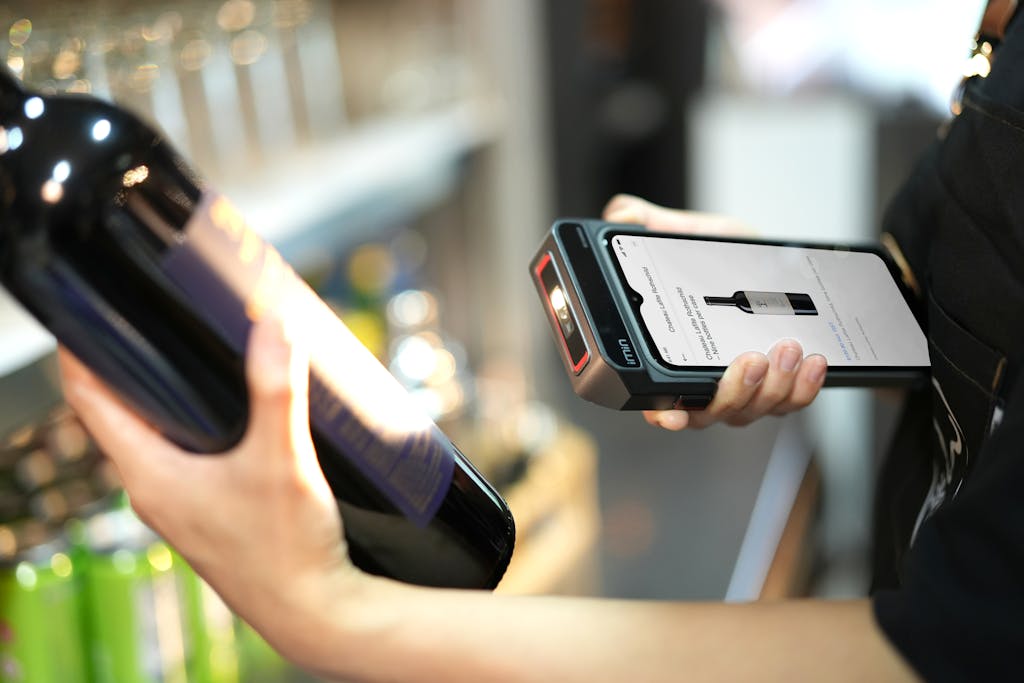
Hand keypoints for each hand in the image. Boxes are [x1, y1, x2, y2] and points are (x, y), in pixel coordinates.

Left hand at [58, 314, 358, 665]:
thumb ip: (276, 390)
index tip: (92, 307)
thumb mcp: (282, 460)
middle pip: (120, 411)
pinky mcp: (208, 512)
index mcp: (148, 473)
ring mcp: (180, 504)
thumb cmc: (286, 547)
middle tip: (158, 315)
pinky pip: (185, 455)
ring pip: (155, 434)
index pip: (88, 397)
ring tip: (194, 353)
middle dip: (133, 363)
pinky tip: (234, 412)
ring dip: (167, 395)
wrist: (313, 611)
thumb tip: (273, 324)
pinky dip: (195, 424)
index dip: (83, 348)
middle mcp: (153, 489)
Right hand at [602, 194, 826, 430]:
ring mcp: (740, 391)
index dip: (660, 411)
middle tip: (751, 358)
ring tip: (788, 347)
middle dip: (733, 392)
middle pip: (709, 413)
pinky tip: (813, 361)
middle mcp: (701, 384)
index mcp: (669, 356)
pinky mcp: (778, 389)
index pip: (655, 398)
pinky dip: (803, 388)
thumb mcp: (688, 234)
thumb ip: (650, 223)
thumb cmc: (726, 256)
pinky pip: (789, 403)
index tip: (671, 414)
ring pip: (751, 410)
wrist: (776, 262)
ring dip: (773, 386)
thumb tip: (620, 216)